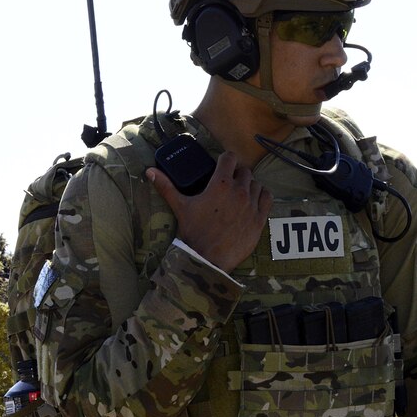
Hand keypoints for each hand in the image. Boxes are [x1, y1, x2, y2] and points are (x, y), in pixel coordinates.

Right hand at [147, 151, 271, 271]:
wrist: (207, 258)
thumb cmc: (193, 231)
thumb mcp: (180, 206)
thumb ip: (165, 186)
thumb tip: (149, 171)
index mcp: (221, 184)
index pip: (230, 158)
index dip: (226, 159)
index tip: (223, 164)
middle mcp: (239, 191)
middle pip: (245, 171)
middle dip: (237, 173)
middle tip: (229, 182)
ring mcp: (252, 205)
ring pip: (257, 184)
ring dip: (250, 185)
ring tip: (240, 193)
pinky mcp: (259, 219)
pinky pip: (267, 198)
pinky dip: (262, 196)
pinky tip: (255, 200)